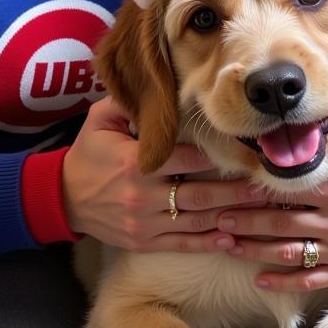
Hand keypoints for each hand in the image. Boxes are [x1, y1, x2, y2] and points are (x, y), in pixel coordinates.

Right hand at [62, 97, 265, 252]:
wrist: (62, 198)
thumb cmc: (87, 153)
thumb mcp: (100, 120)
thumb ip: (128, 104)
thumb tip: (156, 83)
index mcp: (133, 163)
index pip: (185, 158)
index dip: (216, 155)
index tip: (244, 150)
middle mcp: (142, 196)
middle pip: (199, 192)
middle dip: (234, 189)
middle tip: (264, 182)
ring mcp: (144, 224)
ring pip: (196, 220)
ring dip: (230, 216)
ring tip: (260, 210)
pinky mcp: (144, 243)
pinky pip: (182, 244)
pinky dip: (208, 243)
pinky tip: (232, 238)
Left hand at [216, 122, 327, 291]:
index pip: (285, 186)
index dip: (251, 187)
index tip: (223, 184)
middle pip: (276, 219)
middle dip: (239, 218)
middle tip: (210, 215)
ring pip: (286, 251)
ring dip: (252, 249)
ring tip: (223, 243)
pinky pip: (309, 280)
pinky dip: (282, 282)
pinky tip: (258, 280)